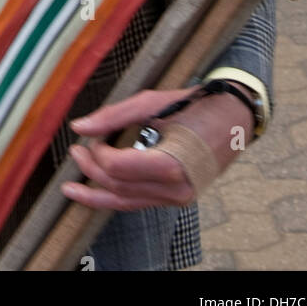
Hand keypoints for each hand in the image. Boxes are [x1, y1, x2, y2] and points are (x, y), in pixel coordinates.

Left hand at [61, 84, 253, 211]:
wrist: (234, 119)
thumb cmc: (195, 106)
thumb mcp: (153, 102)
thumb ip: (114, 116)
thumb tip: (79, 126)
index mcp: (171, 164)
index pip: (119, 168)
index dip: (98, 154)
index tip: (91, 139)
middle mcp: (175, 189)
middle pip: (119, 187)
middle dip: (92, 170)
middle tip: (76, 151)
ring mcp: (177, 198)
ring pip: (127, 203)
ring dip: (97, 193)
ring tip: (72, 186)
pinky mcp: (175, 199)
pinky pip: (139, 203)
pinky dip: (116, 197)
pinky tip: (97, 192)